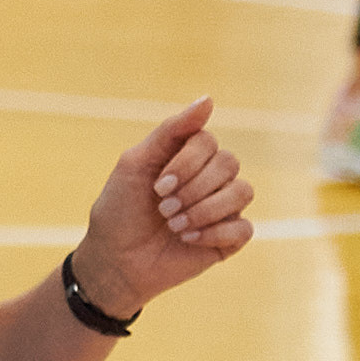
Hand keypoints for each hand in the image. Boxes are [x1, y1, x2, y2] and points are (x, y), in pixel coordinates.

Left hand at [69, 97, 254, 317]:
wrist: (114, 262)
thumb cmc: (120, 210)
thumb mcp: (136, 163)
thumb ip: (171, 129)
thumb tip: (209, 99)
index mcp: (189, 156)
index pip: (209, 142)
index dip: (187, 163)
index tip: (157, 186)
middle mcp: (211, 178)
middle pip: (229, 163)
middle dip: (193, 188)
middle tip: (163, 209)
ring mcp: (222, 208)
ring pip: (242, 192)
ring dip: (205, 210)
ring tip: (174, 226)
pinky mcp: (228, 239)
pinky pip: (244, 228)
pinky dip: (214, 233)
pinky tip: (187, 240)